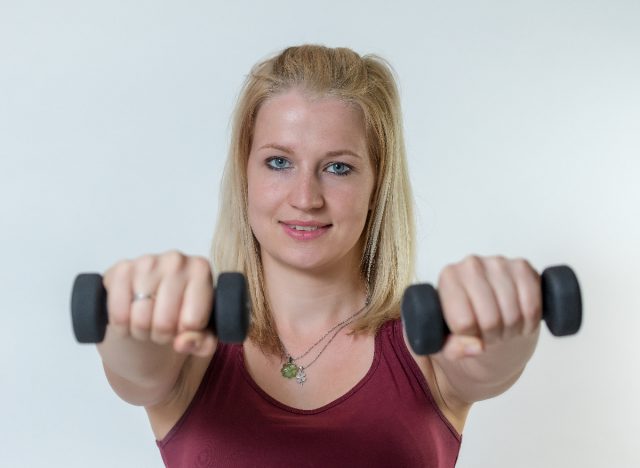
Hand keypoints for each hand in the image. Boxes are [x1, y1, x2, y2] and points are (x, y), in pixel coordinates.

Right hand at [102, 250, 216, 356]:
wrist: (153, 301)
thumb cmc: (182, 313)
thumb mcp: (202, 332)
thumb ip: (203, 342)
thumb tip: (182, 343)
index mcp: (201, 270)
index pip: (192, 322)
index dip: (185, 333)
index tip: (184, 325)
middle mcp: (176, 260)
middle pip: (164, 323)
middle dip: (162, 335)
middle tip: (164, 327)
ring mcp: (147, 262)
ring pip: (140, 320)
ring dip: (142, 331)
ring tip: (149, 321)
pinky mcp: (121, 271)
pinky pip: (118, 314)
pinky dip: (122, 325)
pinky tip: (131, 316)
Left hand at [437, 255, 541, 359]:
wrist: (487, 310)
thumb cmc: (464, 323)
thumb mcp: (447, 341)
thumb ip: (452, 348)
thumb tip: (476, 346)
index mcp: (447, 279)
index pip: (464, 323)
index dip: (470, 338)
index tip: (470, 333)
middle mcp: (470, 265)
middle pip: (490, 321)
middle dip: (492, 336)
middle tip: (489, 333)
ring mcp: (498, 263)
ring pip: (513, 316)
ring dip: (511, 330)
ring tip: (502, 326)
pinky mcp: (523, 267)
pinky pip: (532, 307)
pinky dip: (529, 322)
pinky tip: (519, 320)